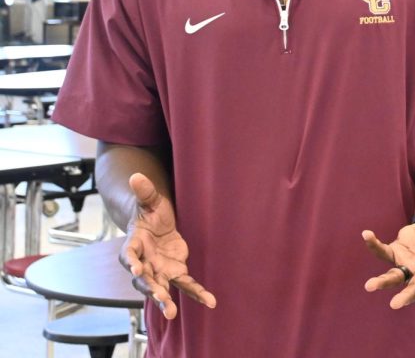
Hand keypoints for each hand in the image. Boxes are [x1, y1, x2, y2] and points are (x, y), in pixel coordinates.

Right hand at [120, 173, 215, 318]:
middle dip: (151, 289)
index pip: (129, 255)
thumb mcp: (149, 201)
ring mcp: (159, 270)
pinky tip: (210, 302)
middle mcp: (144, 262)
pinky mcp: (175, 271)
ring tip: (172, 313)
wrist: (157, 223)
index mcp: (133, 245)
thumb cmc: (150, 212)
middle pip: (144, 279)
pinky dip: (196, 293)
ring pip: (161, 287)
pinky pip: (185, 284)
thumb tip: (136, 176)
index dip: (132, 262)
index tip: (136, 268)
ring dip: (167, 300)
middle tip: (160, 298)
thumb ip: (144, 192)